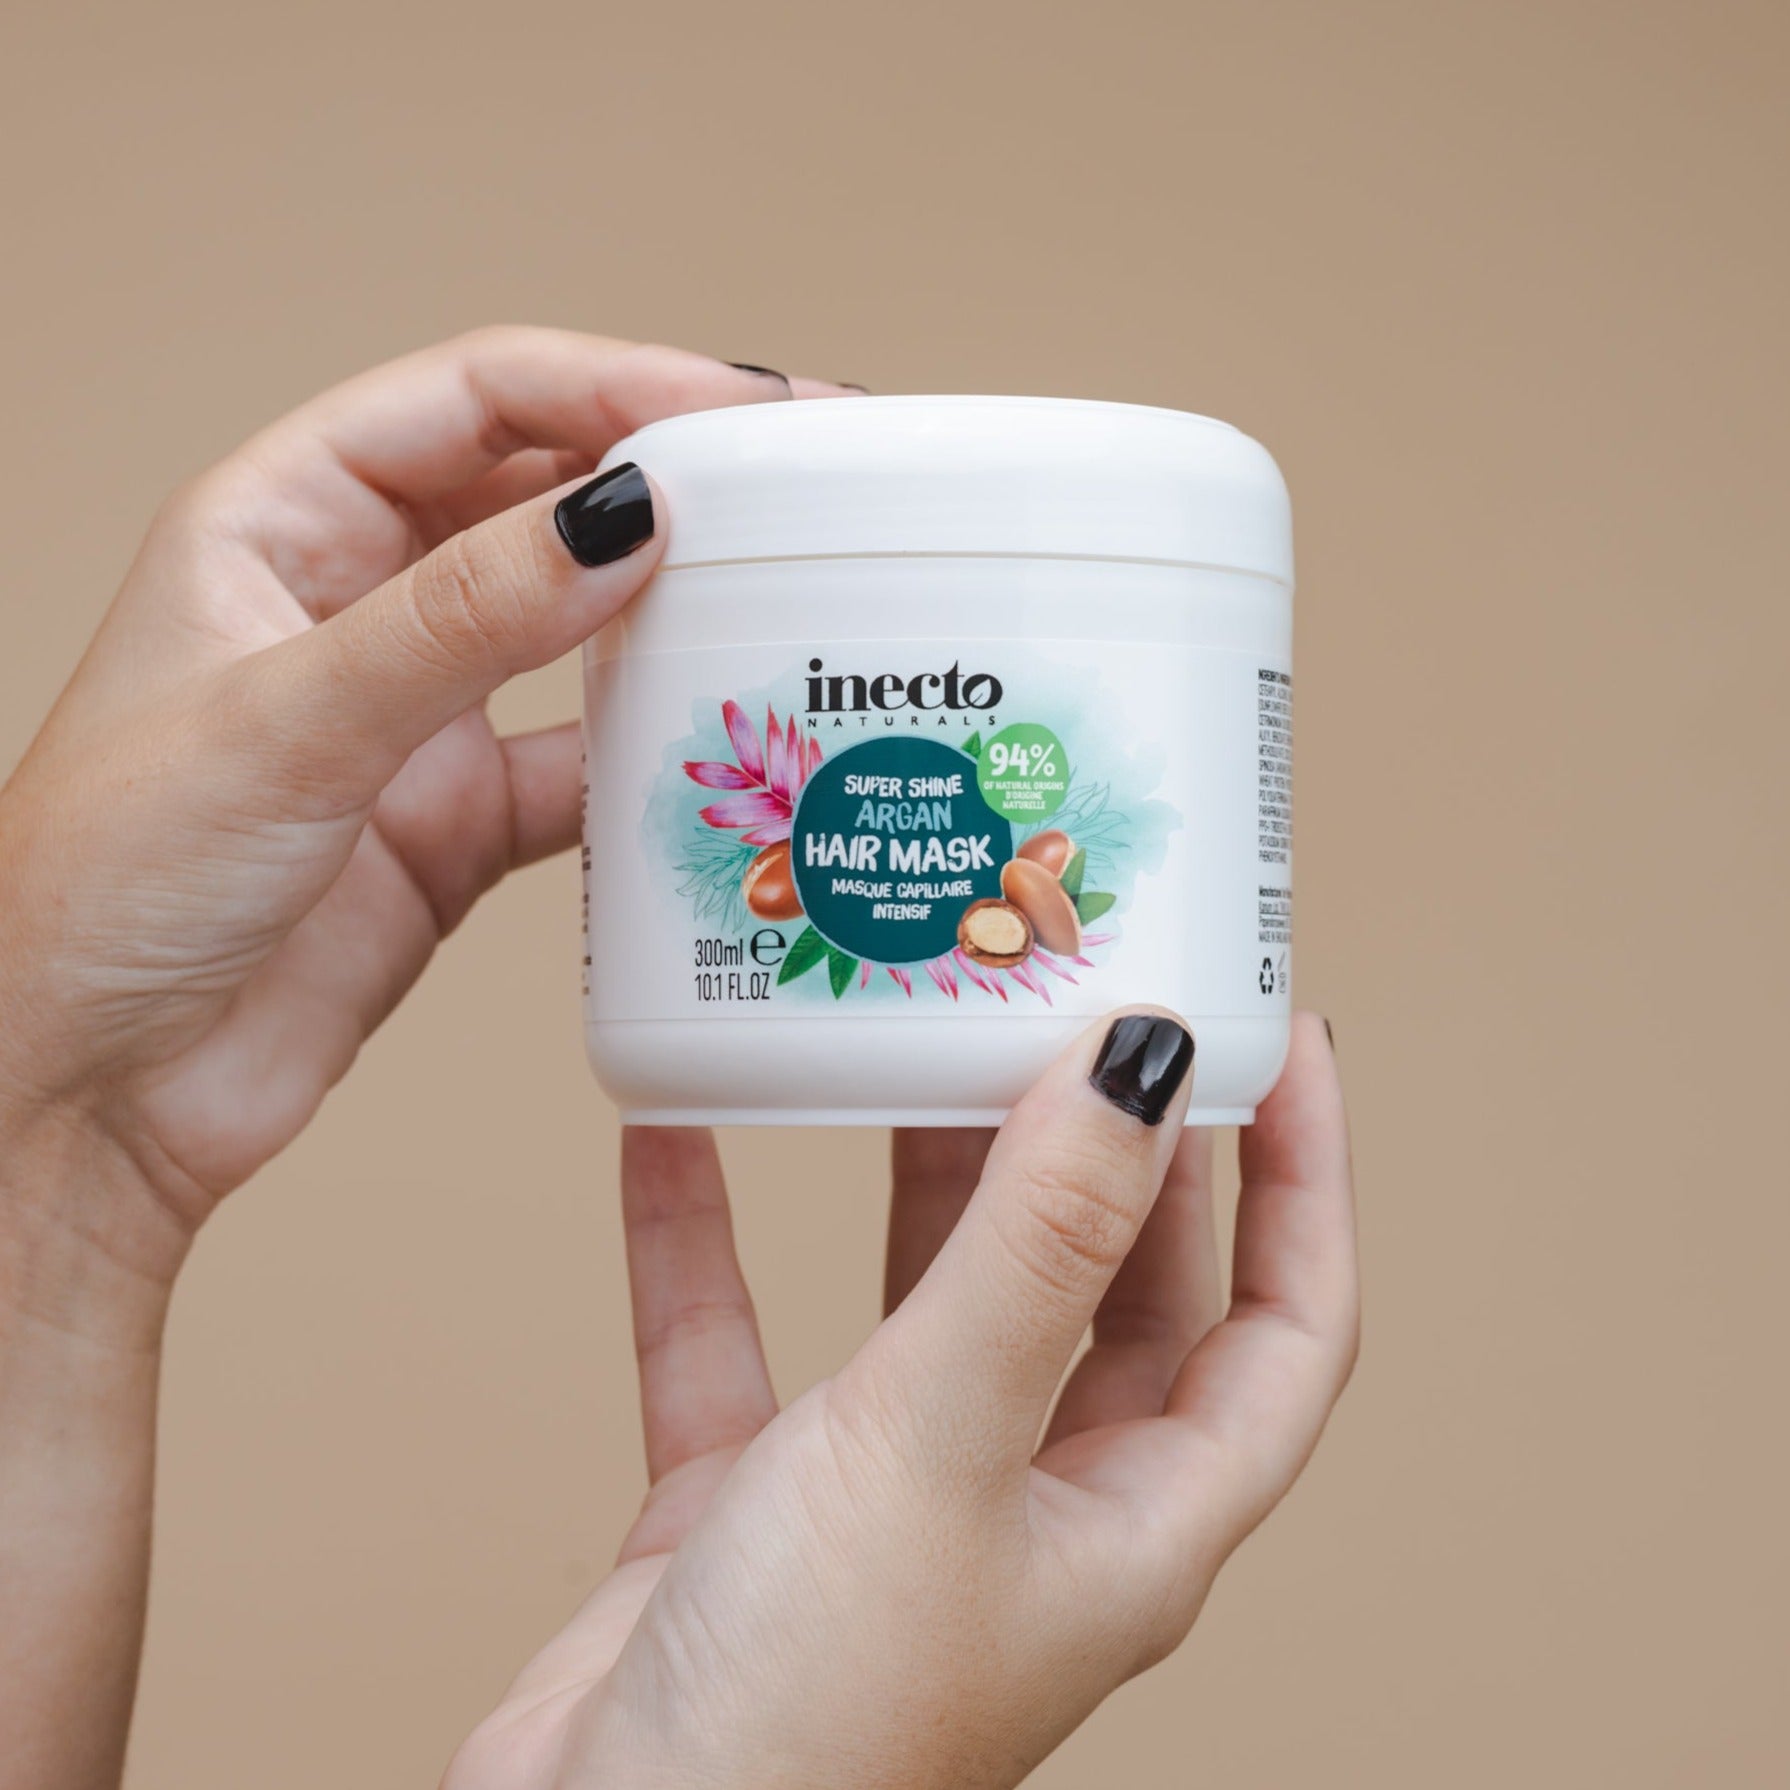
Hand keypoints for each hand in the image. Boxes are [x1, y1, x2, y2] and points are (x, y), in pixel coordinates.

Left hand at [0, 331, 836, 1283]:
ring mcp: (412, 716)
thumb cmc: (104, 891)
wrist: (90, 1094)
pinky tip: (720, 752)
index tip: (736, 411)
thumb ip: (462, 622)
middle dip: (663, 477)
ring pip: (572, 628)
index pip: (471, 401)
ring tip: (782, 595)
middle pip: (537, 493)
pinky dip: (651, 759)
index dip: (610, 384)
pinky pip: (582, 768)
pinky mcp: (455, 823)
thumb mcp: (288, 724)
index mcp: (276, 524)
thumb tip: (622, 519)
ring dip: (669, 610)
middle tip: (796, 482)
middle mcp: (353, 604)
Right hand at [449, 1011, 1355, 1789]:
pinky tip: (674, 1131)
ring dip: (927, 1165)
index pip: (1285, 1319)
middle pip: (1112, 1282)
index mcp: (1139, 1518)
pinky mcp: (755, 1502)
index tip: (1280, 1032)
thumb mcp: (944, 1442)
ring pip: (937, 1292)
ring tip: (916, 1028)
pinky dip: (711, 1237)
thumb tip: (1145, 1063)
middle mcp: (1034, 1502)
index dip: (1306, 1174)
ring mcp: (893, 1500)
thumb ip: (1038, 1247)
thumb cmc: (813, 1724)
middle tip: (1081, 995)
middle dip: (1109, 1139)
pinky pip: (744, 1334)